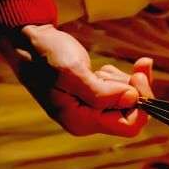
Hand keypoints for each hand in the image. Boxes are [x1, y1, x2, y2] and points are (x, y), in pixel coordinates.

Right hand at [0, 24, 151, 136]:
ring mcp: (92, 108)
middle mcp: (89, 120)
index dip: (140, 105)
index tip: (138, 78)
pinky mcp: (94, 96)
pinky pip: (120, 91)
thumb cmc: (44, 56)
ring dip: (124, 80)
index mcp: (82, 121)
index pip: (129, 126)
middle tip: (137, 66)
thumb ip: (101, 92)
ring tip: (101, 69)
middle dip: (135, 88)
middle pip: (132, 113)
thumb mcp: (71, 72)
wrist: (28, 41)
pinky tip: (101, 70)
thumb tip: (133, 99)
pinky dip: (118, 77)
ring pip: (128, 100)